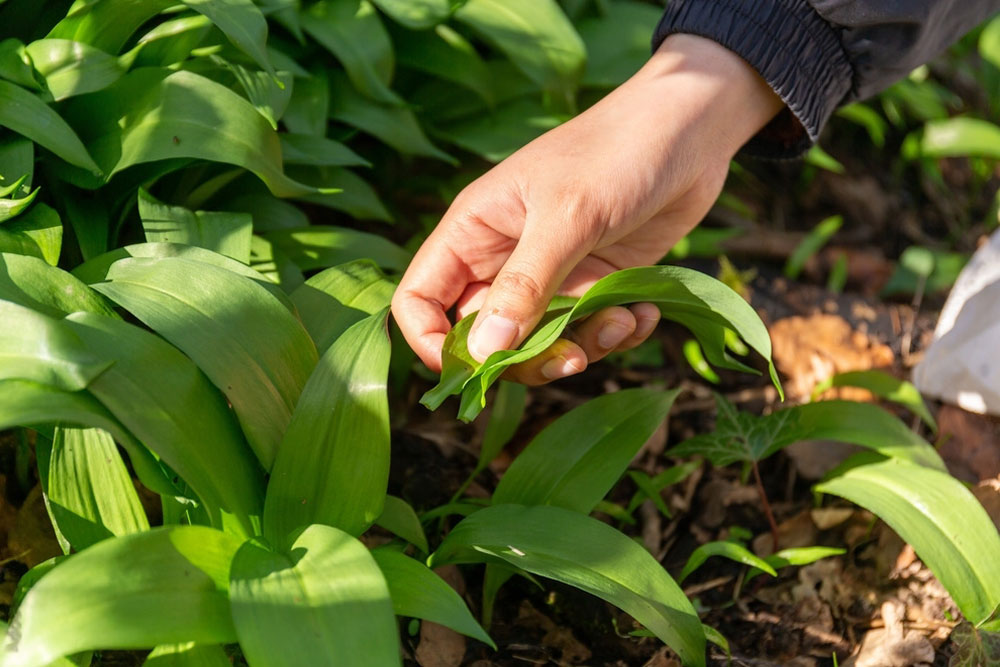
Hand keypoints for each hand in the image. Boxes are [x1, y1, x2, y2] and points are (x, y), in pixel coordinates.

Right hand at [392, 35, 782, 383]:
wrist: (690, 127)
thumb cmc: (616, 153)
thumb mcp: (567, 217)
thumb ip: (524, 286)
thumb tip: (482, 355)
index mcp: (473, 232)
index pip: (419, 300)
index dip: (433, 344)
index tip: (476, 371)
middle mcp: (504, 259)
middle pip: (484, 339)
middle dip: (526, 361)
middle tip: (573, 359)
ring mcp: (550, 277)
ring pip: (540, 346)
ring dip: (581, 349)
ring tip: (623, 321)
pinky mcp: (594, 285)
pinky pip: (588, 334)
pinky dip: (616, 334)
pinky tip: (644, 312)